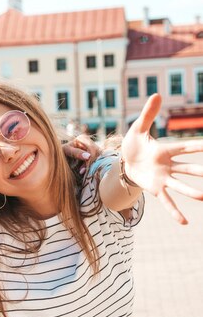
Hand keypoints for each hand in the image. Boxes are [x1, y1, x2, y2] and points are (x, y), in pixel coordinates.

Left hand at [122, 94, 202, 223]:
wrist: (123, 162)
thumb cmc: (133, 144)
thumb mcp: (138, 129)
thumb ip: (148, 115)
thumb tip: (156, 94)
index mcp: (165, 150)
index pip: (184, 147)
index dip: (197, 146)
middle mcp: (168, 166)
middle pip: (188, 168)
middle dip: (201, 171)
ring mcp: (163, 179)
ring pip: (180, 186)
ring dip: (192, 192)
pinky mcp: (155, 189)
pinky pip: (166, 202)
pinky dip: (175, 212)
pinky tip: (184, 222)